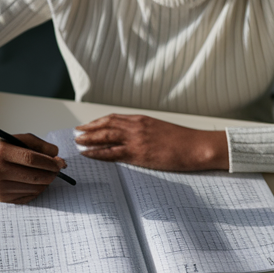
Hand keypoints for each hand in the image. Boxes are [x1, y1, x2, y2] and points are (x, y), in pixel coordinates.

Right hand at [0, 133, 67, 203]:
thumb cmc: (5, 148)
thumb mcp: (21, 139)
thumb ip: (41, 146)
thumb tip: (58, 159)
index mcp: (1, 152)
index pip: (31, 159)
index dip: (49, 163)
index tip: (60, 163)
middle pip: (34, 176)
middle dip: (51, 174)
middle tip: (58, 170)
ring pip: (34, 188)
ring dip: (46, 182)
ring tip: (46, 174)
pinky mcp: (1, 197)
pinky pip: (28, 196)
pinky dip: (37, 189)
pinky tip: (34, 181)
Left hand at [75, 114, 228, 170]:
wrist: (197, 147)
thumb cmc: (183, 141)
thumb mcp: (161, 130)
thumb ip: (146, 131)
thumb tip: (134, 137)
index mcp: (142, 120)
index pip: (113, 118)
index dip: (97, 122)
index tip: (88, 125)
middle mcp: (136, 126)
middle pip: (105, 125)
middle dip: (88, 129)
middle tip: (76, 133)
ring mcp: (136, 139)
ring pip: (105, 136)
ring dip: (88, 139)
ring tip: (77, 141)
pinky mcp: (138, 153)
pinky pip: (112, 152)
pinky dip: (97, 152)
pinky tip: (88, 153)